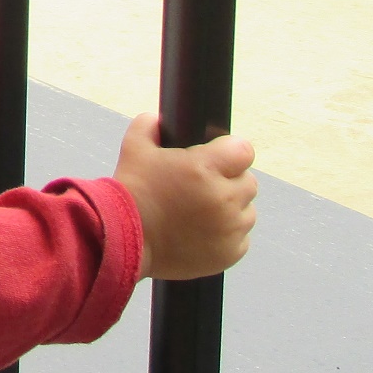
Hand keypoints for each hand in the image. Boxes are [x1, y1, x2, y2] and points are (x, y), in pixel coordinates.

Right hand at [114, 112, 256, 280]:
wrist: (123, 240)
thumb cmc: (130, 192)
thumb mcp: (133, 148)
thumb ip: (148, 125)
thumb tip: (158, 119)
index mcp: (204, 169)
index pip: (244, 150)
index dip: (231, 151)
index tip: (218, 158)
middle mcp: (223, 199)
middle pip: (248, 182)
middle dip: (230, 180)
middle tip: (203, 186)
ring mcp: (230, 229)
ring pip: (247, 211)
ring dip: (231, 209)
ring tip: (202, 212)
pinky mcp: (230, 253)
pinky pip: (241, 238)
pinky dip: (227, 235)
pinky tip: (202, 232)